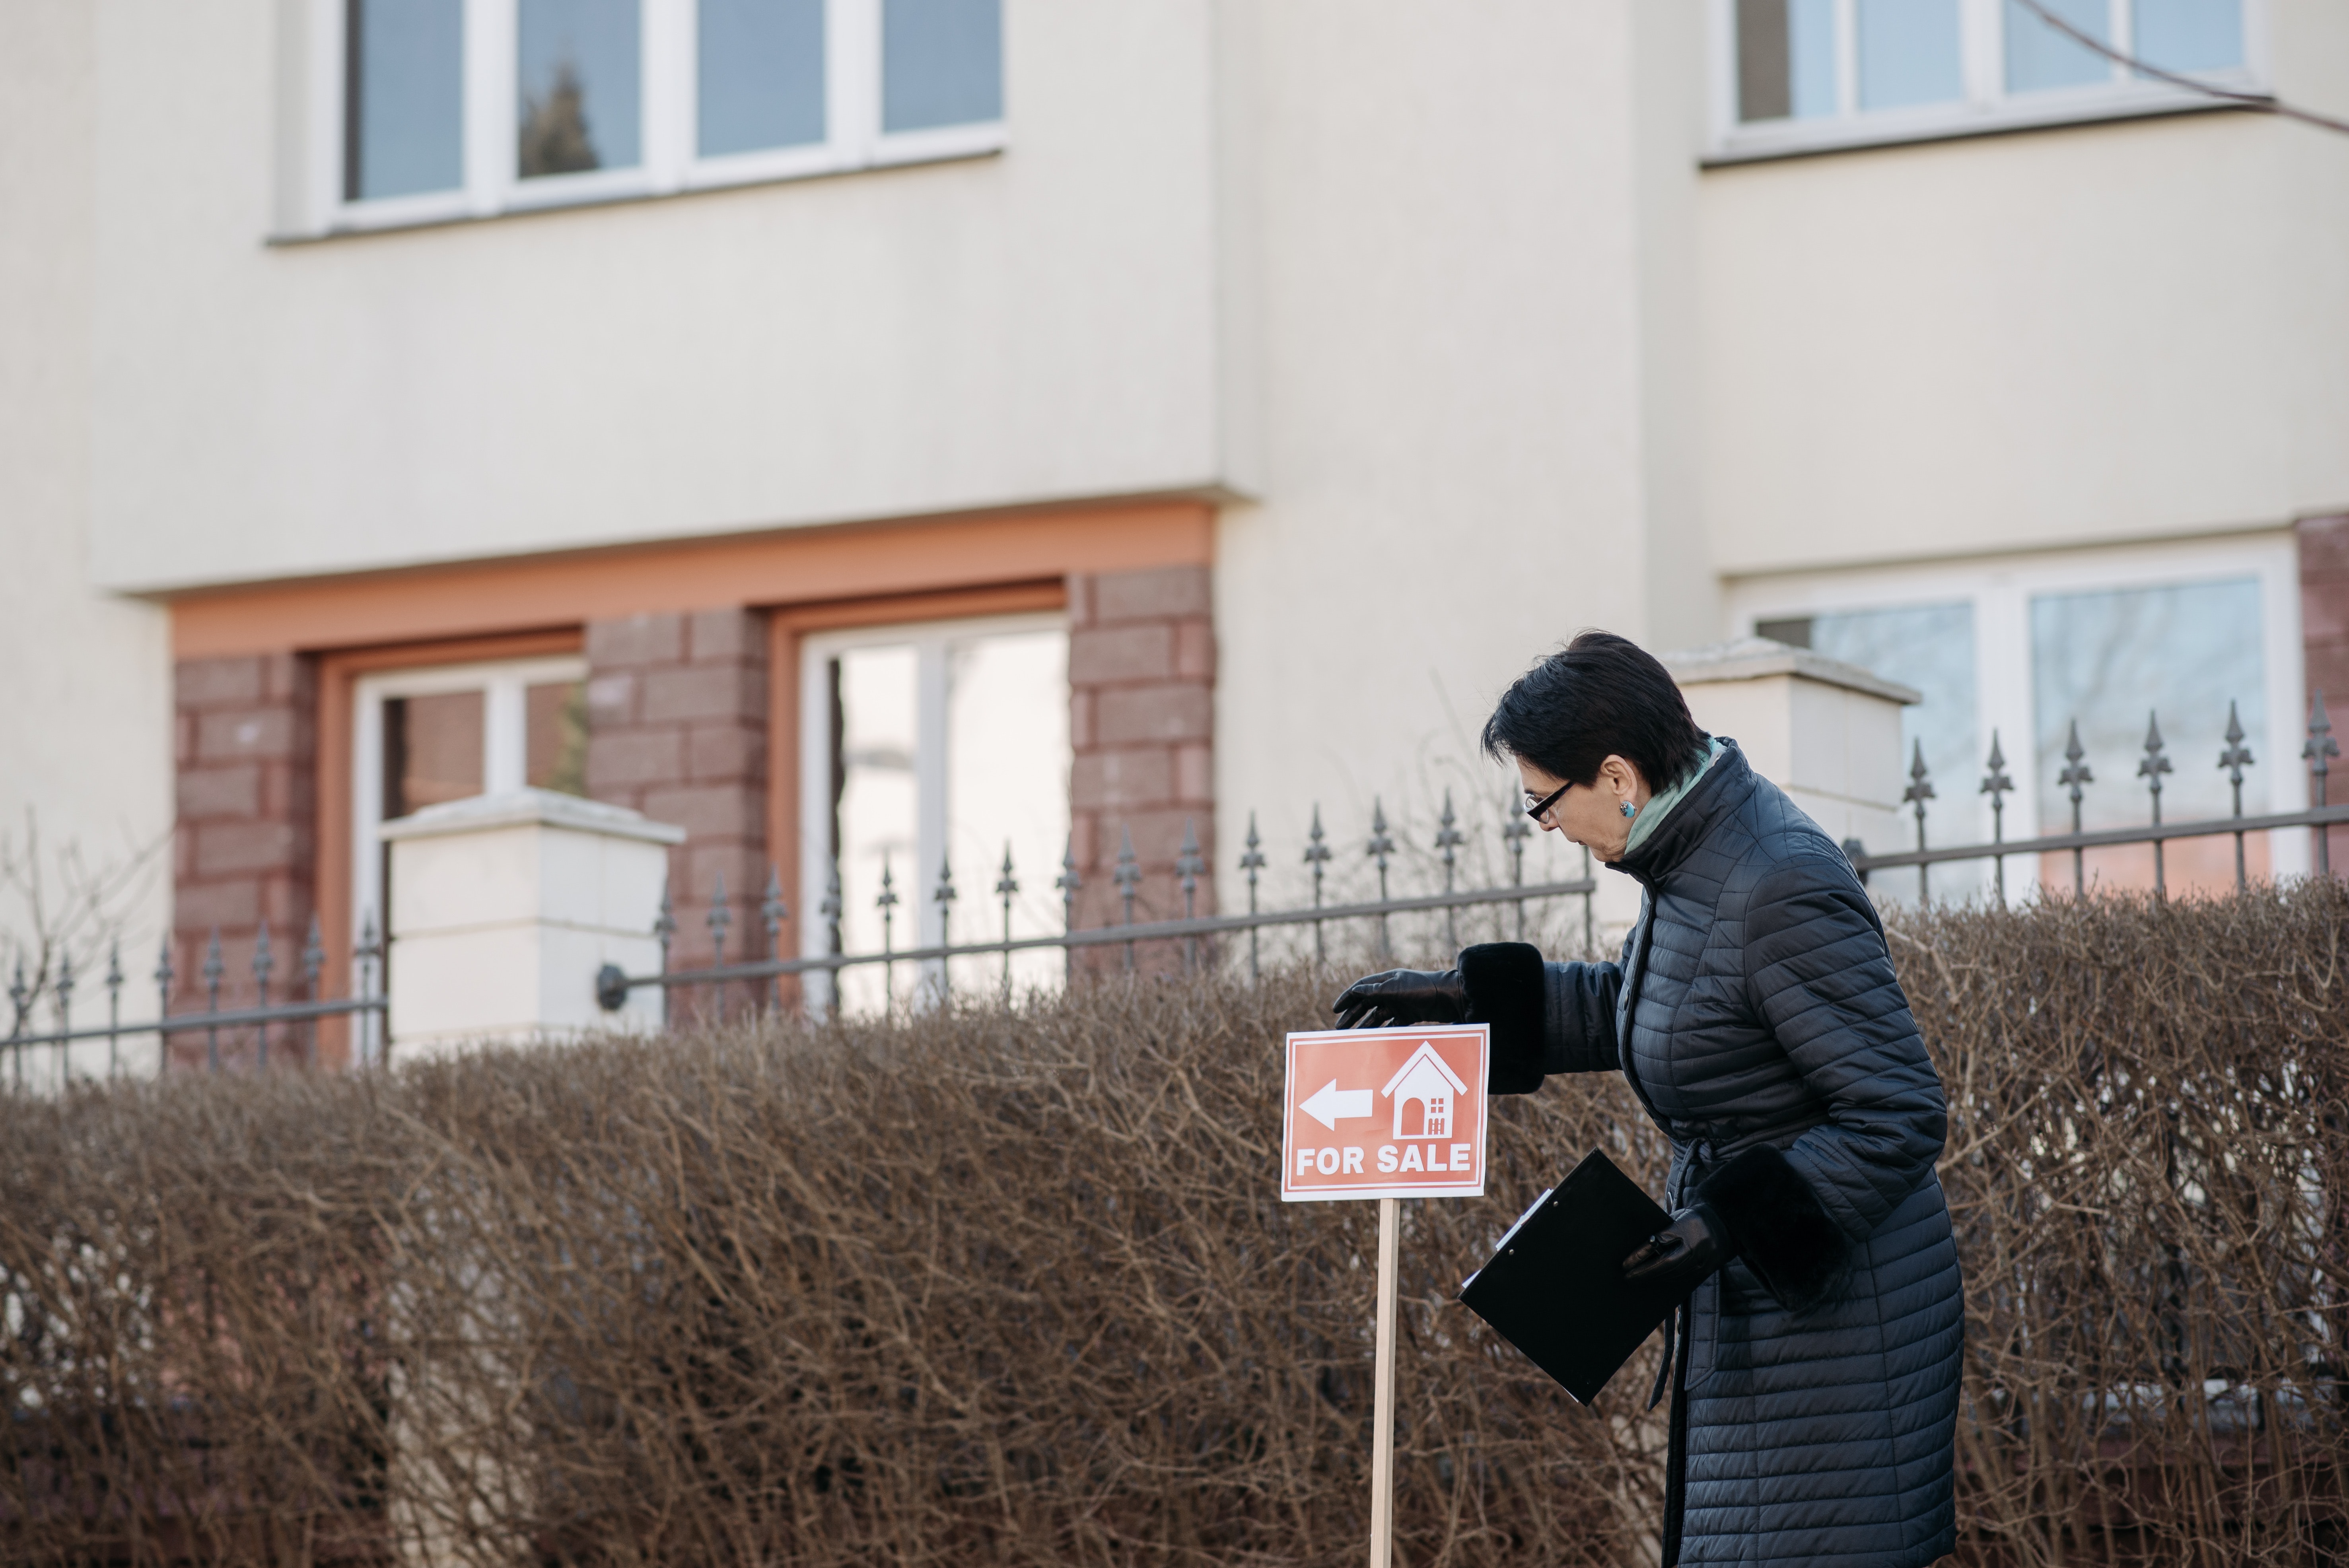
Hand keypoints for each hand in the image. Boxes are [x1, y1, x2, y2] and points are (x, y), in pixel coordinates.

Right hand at [1331, 968, 1468, 1029]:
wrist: (1450, 997)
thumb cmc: (1423, 988)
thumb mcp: (1397, 987)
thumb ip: (1375, 990)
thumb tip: (1355, 990)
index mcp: (1386, 980)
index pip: (1361, 988)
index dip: (1347, 998)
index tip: (1335, 1009)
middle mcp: (1391, 991)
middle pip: (1366, 1003)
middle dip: (1352, 1015)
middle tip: (1340, 1028)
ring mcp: (1399, 1003)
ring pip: (1376, 1015)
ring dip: (1364, 1024)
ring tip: (1352, 1035)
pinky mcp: (1409, 1015)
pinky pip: (1390, 1024)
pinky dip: (1381, 1030)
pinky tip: (1373, 1038)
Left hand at [1621, 1202, 1730, 1294]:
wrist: (1726, 1224)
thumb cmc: (1695, 1219)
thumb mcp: (1678, 1218)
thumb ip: (1663, 1231)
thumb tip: (1640, 1247)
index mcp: (1686, 1227)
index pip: (1658, 1242)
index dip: (1640, 1254)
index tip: (1626, 1263)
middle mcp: (1696, 1245)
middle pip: (1666, 1264)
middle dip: (1645, 1272)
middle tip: (1628, 1276)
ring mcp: (1703, 1259)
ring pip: (1674, 1273)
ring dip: (1655, 1277)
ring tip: (1639, 1278)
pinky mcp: (1707, 1269)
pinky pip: (1684, 1277)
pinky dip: (1668, 1278)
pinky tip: (1657, 1278)